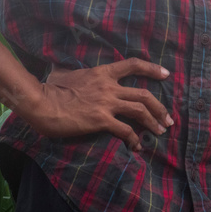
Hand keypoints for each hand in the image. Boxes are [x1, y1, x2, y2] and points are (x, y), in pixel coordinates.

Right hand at [22, 58, 173, 152]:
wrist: (42, 103)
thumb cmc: (50, 88)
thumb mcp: (67, 73)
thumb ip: (77, 72)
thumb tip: (68, 70)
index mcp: (103, 72)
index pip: (133, 65)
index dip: (152, 69)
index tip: (166, 74)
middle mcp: (109, 87)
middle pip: (144, 95)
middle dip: (160, 107)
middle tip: (168, 119)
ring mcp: (107, 103)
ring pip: (139, 111)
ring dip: (153, 122)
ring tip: (161, 131)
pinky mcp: (101, 120)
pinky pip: (124, 130)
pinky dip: (134, 138)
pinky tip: (137, 146)